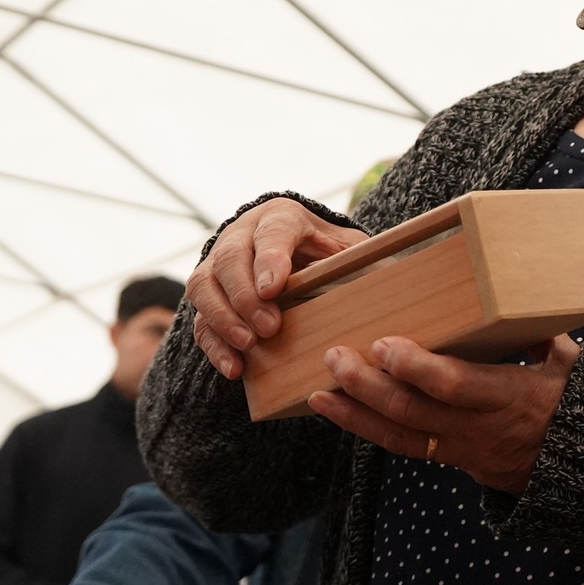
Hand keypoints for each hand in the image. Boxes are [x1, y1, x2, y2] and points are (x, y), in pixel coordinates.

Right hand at [188, 199, 365, 377]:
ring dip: (224, 318)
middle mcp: (242, 234)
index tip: (273, 289)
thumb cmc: (325, 252)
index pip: (272, 232)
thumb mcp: (347, 248)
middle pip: (230, 258)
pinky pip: (199, 319)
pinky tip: (234, 367)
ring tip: (248, 346)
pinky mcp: (208, 296)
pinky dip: (214, 344)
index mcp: (280, 217)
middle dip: (246, 296)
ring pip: (204, 286)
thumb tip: (383, 278)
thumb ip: (356, 260)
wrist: (295, 255)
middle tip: (269, 328)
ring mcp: (218, 264)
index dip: (269, 259)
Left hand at [309, 335, 580, 493]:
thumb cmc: (571, 402)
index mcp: (508, 397)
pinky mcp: (449, 458)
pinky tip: (337, 411)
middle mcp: (478, 427)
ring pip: (400, 436)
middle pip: (414, 412)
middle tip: (335, 357)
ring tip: (319, 390)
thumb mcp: (569, 365)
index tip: (385, 344)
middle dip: (369, 386)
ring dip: (355, 414)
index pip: (455, 385)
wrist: (577, 467)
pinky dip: (366, 429)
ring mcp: (460, 449)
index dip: (417, 369)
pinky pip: (404, 446)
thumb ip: (543, 332)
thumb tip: (522, 296)